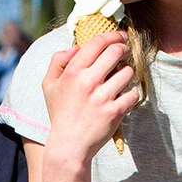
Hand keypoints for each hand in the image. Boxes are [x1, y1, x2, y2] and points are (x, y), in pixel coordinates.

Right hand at [39, 30, 136, 162]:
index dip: (112, 35)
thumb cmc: (60, 113)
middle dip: (123, 50)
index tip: (119, 36)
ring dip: (127, 73)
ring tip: (121, 79)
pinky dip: (131, 95)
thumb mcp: (49, 85)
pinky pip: (133, 94)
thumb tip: (75, 47)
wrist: (69, 146)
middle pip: (116, 52)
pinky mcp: (115, 112)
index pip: (97, 43)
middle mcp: (88, 81)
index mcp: (73, 72)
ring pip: (128, 72)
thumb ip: (57, 61)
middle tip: (124, 53)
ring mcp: (103, 97)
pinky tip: (124, 98)